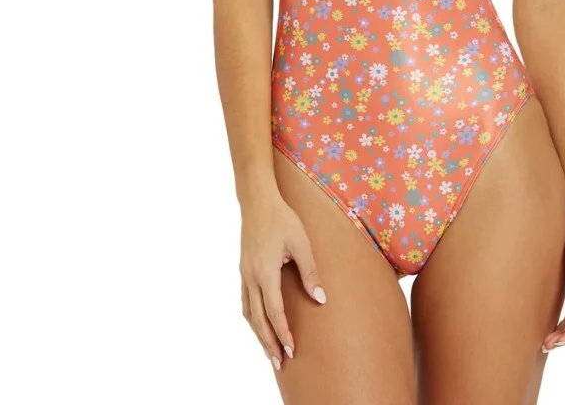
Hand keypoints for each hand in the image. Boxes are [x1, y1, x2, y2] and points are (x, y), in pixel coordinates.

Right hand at [239, 191, 327, 370]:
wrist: (257, 201)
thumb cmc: (282, 219)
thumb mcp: (301, 243)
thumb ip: (310, 272)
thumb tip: (321, 298)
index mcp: (265, 273)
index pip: (274, 312)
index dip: (283, 334)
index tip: (291, 350)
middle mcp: (251, 277)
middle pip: (258, 319)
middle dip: (269, 342)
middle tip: (279, 363)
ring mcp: (244, 274)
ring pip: (249, 312)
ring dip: (258, 333)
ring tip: (268, 350)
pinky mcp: (244, 269)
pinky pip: (245, 301)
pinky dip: (252, 317)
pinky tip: (259, 323)